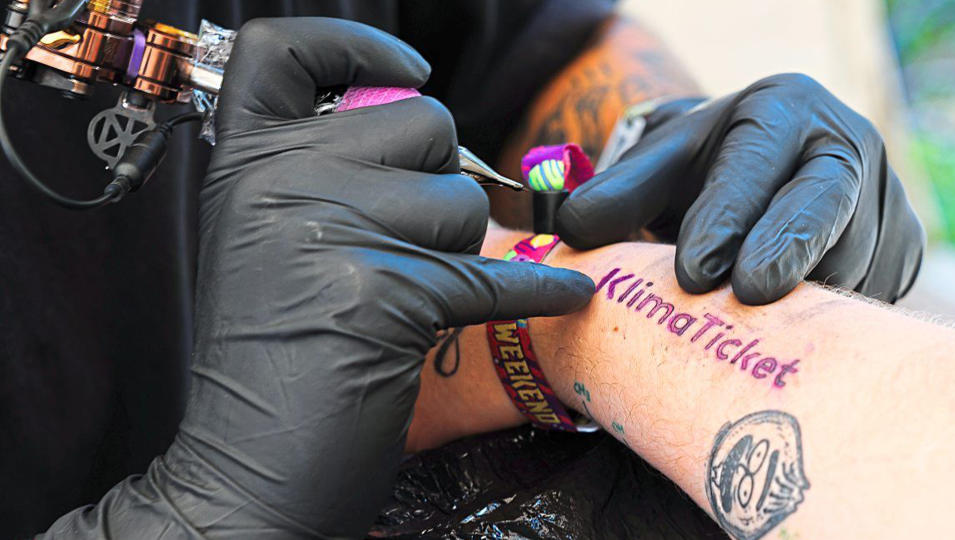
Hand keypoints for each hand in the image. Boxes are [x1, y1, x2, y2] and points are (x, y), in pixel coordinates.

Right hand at [41, 17, 592, 538]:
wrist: (247, 466)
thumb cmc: (271, 357)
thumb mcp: (268, 240)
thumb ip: (322, 172)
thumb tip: (422, 124)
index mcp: (247, 164)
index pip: (283, 49)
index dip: (354, 44)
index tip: (407, 69)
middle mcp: (283, 181)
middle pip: (423, 121)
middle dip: (439, 179)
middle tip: (408, 243)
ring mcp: (333, 232)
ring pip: (463, 199)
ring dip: (459, 248)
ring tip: (412, 298)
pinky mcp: (389, 293)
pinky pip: (496, 273)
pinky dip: (538, 289)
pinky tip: (565, 298)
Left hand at [557, 73, 923, 303]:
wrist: (764, 175)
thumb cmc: (707, 167)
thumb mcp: (663, 163)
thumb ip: (620, 190)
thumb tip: (572, 229)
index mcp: (786, 111)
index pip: (758, 162)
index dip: (727, 216)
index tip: (694, 268)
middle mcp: (845, 148)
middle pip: (824, 201)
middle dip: (786, 249)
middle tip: (747, 292)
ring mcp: (880, 202)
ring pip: (847, 259)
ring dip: (798, 297)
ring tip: (750, 325)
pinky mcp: (895, 252)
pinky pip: (863, 294)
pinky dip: (820, 321)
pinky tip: (782, 336)